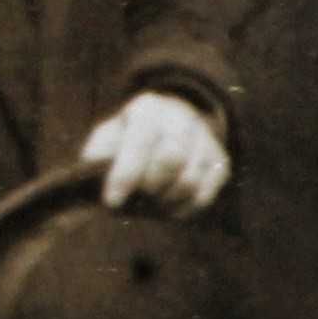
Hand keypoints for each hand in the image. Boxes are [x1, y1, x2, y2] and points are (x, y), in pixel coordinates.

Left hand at [81, 90, 228, 213]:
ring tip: (150, 205)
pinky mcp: (220, 163)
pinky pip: (204, 195)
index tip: (110, 201)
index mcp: (149, 109)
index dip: (125, 174)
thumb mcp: (108, 137)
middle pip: (172, 158)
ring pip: (191, 181)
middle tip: (135, 199)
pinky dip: (182, 209)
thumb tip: (97, 175)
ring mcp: (205, 140)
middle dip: (149, 187)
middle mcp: (182, 119)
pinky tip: (167, 206)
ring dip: (164, 202)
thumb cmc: (130, 138)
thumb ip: (99, 154)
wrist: (172, 124)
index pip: (141, 141)